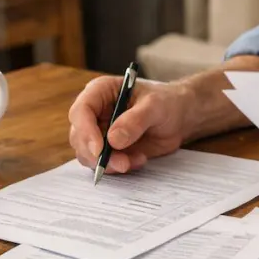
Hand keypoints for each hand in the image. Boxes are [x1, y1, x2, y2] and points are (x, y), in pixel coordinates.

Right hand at [68, 76, 193, 173]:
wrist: (178, 117)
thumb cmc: (166, 102)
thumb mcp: (155, 106)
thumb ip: (136, 120)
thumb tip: (113, 140)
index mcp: (100, 92)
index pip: (81, 111)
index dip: (86, 131)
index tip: (99, 149)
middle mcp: (94, 112)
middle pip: (79, 137)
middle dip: (98, 154)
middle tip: (122, 163)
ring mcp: (99, 132)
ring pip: (88, 154)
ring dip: (109, 163)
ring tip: (136, 160)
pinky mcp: (108, 149)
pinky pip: (103, 164)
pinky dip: (119, 167)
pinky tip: (139, 160)